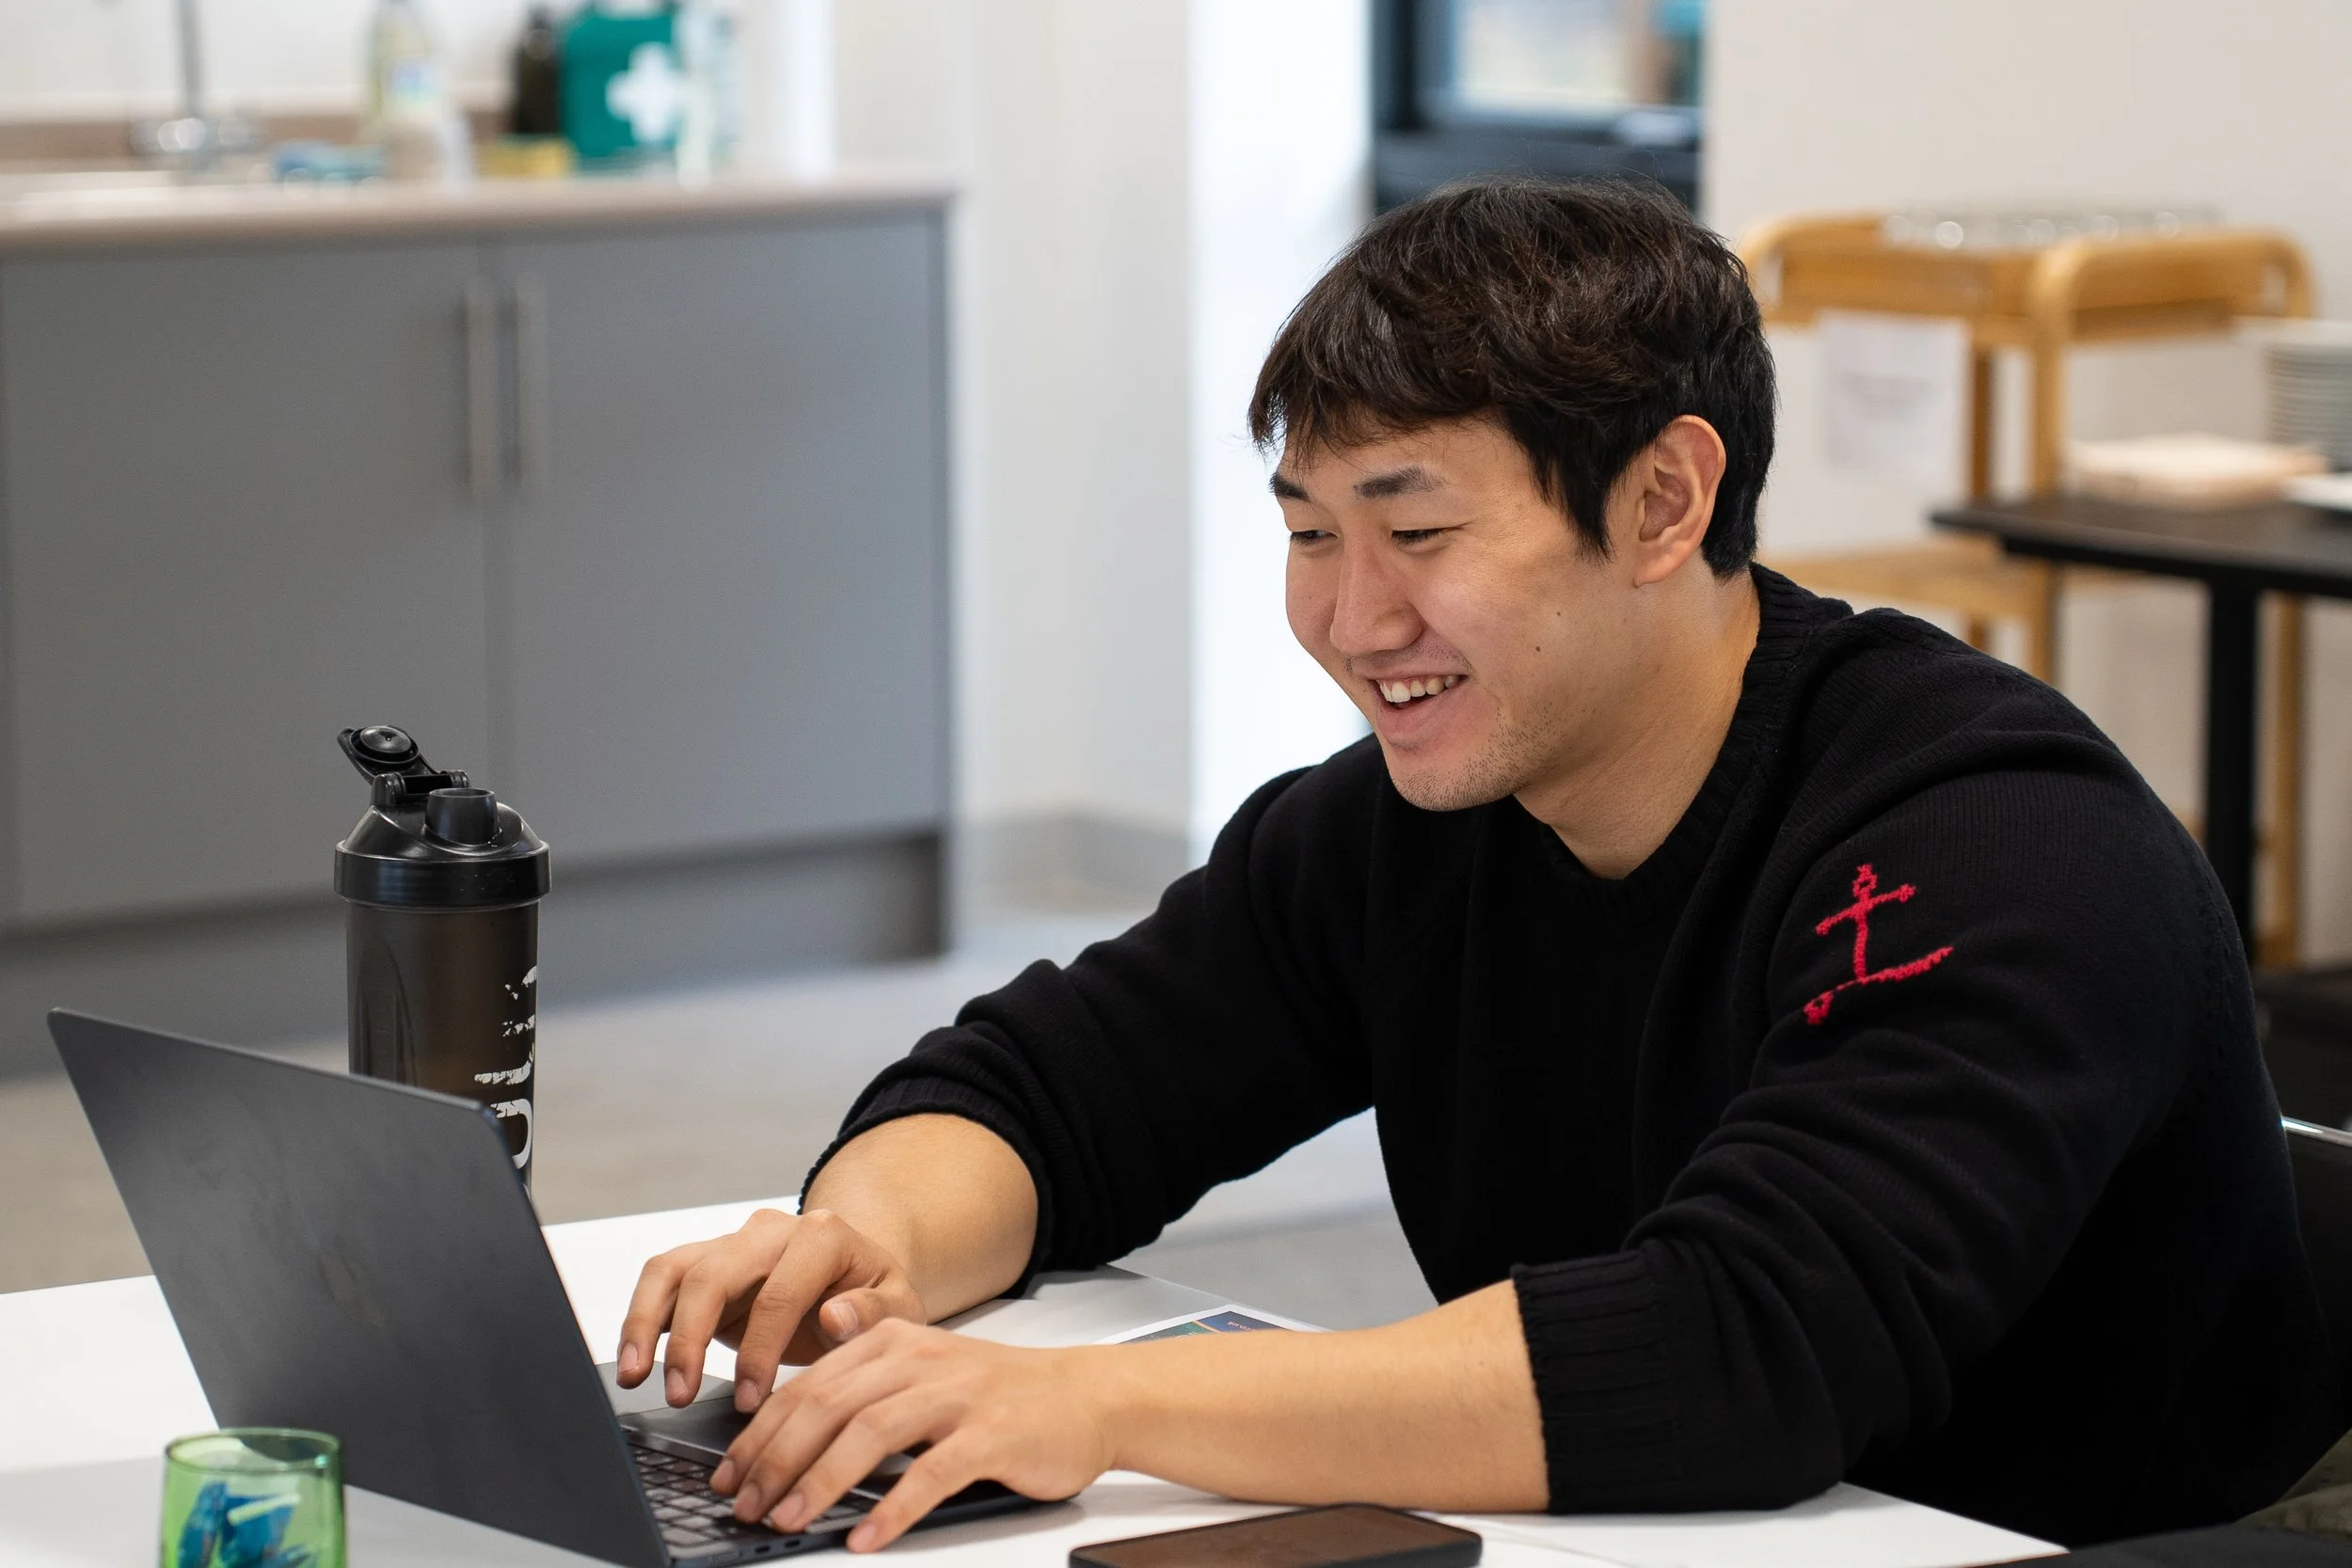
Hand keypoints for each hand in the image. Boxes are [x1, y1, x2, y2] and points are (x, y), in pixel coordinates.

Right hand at [616, 1208, 927, 1410]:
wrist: (858, 1277)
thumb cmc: (876, 1297)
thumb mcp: (899, 1308)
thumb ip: (874, 1313)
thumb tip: (836, 1316)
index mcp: (823, 1236)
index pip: (781, 1291)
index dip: (761, 1348)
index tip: (751, 1399)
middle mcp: (771, 1231)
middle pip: (715, 1273)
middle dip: (692, 1337)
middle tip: (682, 1394)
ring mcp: (733, 1244)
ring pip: (675, 1269)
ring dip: (649, 1324)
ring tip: (637, 1377)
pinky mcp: (706, 1264)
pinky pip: (661, 1281)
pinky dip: (641, 1318)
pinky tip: (634, 1362)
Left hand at [710, 1318, 1112, 1551]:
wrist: (1084, 1397)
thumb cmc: (998, 1396)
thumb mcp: (921, 1376)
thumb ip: (861, 1392)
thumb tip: (784, 1433)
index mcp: (892, 1341)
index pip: (808, 1385)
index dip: (761, 1433)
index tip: (729, 1475)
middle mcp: (920, 1359)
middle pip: (828, 1405)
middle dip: (775, 1459)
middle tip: (745, 1504)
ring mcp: (957, 1395)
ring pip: (870, 1433)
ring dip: (819, 1481)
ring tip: (788, 1518)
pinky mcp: (992, 1434)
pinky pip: (931, 1473)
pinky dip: (892, 1508)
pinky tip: (866, 1536)